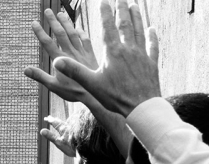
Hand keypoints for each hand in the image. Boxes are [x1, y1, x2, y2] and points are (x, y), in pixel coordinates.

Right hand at [24, 9, 99, 103]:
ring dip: (66, 23)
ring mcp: (82, 53)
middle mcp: (71, 53)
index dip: (40, 32)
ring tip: (61, 13)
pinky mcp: (91, 55)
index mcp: (61, 60)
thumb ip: (39, 76)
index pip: (48, 43)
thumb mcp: (53, 86)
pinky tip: (78, 28)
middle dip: (53, 21)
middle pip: (60, 34)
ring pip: (73, 34)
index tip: (34, 22)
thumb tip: (25, 69)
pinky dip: (81, 33)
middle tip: (47, 10)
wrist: (95, 94)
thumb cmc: (73, 92)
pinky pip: (86, 40)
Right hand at [40, 115, 75, 156]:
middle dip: (55, 120)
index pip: (54, 123)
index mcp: (63, 129)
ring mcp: (74, 130)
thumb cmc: (72, 147)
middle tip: (50, 117)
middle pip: (60, 122)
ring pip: (66, 124)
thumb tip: (42, 131)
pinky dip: (69, 126)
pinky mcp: (79, 132)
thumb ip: (50, 136)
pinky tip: (70, 128)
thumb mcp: (59, 142)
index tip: (45, 118)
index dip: (49, 120)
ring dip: (61, 122)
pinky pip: (72, 127)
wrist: (85, 148)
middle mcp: (69, 127)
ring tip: (58, 122)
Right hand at [53, 0, 160, 116]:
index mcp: (113, 52)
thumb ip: (74, 70)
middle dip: (122, 10)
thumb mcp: (91, 84)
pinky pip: (152, 46)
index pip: (108, 27)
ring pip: (139, 31)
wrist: (141, 107)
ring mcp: (142, 55)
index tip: (104, 1)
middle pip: (125, 24)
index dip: (105, 13)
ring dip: (137, 17)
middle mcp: (128, 49)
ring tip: (135, 6)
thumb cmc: (115, 97)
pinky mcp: (152, 64)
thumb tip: (56, 61)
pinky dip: (152, 36)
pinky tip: (152, 29)